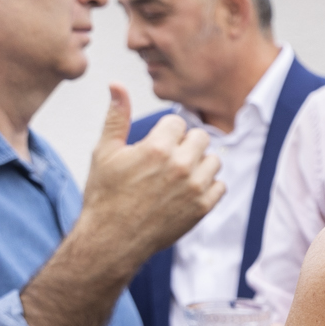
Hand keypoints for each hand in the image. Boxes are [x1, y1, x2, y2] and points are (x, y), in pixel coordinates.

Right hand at [78, 84, 220, 272]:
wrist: (111, 240)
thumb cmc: (105, 197)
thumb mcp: (105, 152)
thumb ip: (116, 117)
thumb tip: (116, 85)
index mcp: (157, 148)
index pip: (178, 122)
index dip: (165, 132)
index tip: (155, 145)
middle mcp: (180, 166)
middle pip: (200, 138)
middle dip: (185, 145)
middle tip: (166, 160)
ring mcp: (194, 188)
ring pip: (213, 160)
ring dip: (199, 164)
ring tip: (177, 176)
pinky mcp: (202, 209)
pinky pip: (220, 186)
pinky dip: (207, 187)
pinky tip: (186, 191)